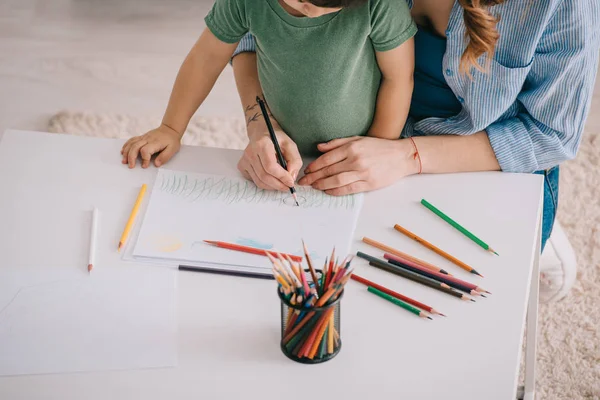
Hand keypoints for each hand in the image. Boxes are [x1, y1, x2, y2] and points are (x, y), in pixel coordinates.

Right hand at [121, 124, 181, 167]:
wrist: (170, 129)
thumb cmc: (172, 140)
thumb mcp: (172, 149)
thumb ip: (164, 157)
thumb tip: (156, 164)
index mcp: (155, 143)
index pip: (145, 150)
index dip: (144, 159)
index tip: (145, 166)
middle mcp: (147, 139)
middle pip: (135, 147)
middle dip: (131, 157)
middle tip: (130, 166)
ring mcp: (143, 137)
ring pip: (131, 143)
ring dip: (126, 152)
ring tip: (124, 161)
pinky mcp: (142, 137)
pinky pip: (131, 140)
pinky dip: (126, 146)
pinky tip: (123, 151)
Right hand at [237, 120, 301, 190]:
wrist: (261, 132)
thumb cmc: (277, 139)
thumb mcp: (290, 145)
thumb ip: (294, 161)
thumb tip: (291, 177)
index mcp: (262, 144)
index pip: (270, 166)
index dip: (281, 177)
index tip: (291, 182)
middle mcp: (250, 152)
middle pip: (264, 176)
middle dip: (278, 185)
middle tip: (288, 187)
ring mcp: (244, 159)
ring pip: (259, 181)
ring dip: (272, 186)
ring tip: (282, 185)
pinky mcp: (242, 165)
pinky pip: (254, 180)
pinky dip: (265, 184)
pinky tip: (272, 178)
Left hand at [298, 136, 417, 195]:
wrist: (402, 156)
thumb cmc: (379, 147)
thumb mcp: (358, 139)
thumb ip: (337, 143)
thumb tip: (319, 147)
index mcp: (352, 147)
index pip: (327, 158)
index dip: (314, 166)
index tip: (307, 170)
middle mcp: (356, 160)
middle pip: (329, 171)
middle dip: (314, 177)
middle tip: (304, 182)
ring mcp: (363, 173)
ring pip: (336, 181)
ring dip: (322, 185)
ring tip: (314, 187)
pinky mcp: (369, 184)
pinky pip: (348, 189)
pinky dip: (335, 191)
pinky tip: (327, 191)